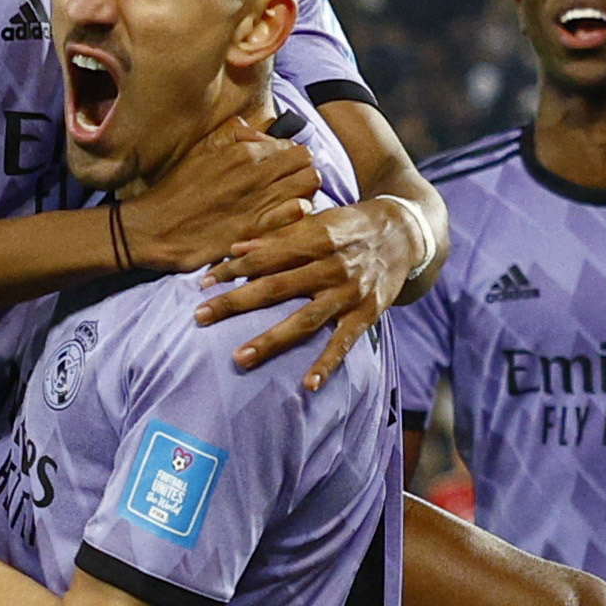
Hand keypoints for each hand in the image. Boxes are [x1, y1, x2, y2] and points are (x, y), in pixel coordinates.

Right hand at [114, 114, 323, 276]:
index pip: (295, 148)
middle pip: (308, 166)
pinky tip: (281, 221)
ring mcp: (256, 201)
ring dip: (304, 195)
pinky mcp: (253, 230)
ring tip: (287, 204)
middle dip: (304, 176)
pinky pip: (295, 215)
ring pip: (308, 188)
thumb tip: (260, 134)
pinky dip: (296, 217)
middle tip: (290, 188)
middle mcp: (254, 173)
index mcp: (244, 152)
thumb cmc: (176, 189)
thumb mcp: (202, 150)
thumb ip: (234, 136)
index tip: (282, 172)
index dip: (293, 161)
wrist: (150, 227)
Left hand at [198, 187, 429, 390]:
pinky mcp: (366, 313)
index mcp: (314, 239)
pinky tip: (307, 384)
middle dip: (236, 303)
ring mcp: (349, 293)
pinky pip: (344, 342)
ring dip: (271, 340)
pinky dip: (327, 363)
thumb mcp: (318, 221)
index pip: (265, 256)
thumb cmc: (352, 226)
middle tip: (200, 317)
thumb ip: (278, 237)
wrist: (405, 233)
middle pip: (276, 287)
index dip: (233, 269)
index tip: (203, 283)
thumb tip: (236, 249)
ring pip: (304, 319)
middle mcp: (330, 266)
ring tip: (240, 358)